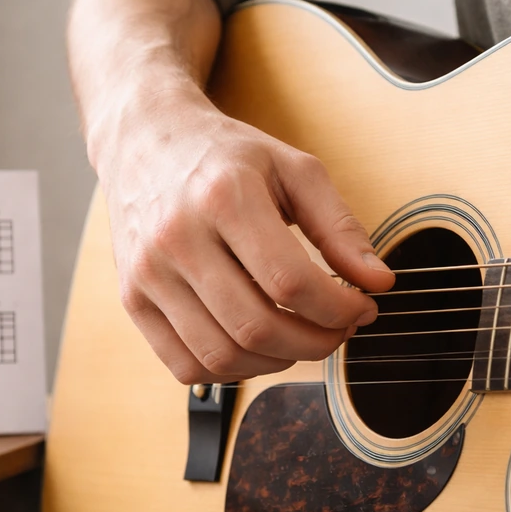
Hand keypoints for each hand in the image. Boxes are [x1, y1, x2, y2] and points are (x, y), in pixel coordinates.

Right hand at [91, 90, 394, 383]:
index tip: (362, 307)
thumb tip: (378, 282)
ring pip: (222, 355)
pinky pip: (185, 365)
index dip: (338, 308)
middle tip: (338, 329)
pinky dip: (231, 371)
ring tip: (301, 337)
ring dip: (277, 361)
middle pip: (257, 326)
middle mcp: (176, 237)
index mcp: (223, 196)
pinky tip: (256, 346)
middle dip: (316, 342)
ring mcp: (147, 273)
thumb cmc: (225, 156)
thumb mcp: (294, 170)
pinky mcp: (132, 299)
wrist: (145, 140)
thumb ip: (340, 226)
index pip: (290, 282)